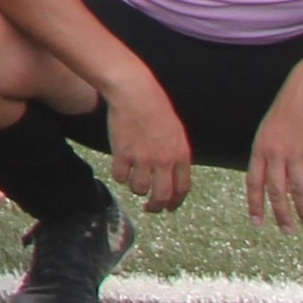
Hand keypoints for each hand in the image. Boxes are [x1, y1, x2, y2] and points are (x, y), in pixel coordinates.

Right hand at [103, 75, 199, 212]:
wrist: (136, 94)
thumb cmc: (156, 108)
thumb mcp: (176, 133)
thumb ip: (176, 155)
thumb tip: (171, 175)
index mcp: (181, 155)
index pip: (182, 188)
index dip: (175, 202)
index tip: (169, 208)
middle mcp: (164, 160)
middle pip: (162, 196)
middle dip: (155, 206)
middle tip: (149, 208)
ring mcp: (143, 158)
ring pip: (139, 189)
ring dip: (136, 187)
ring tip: (133, 178)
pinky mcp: (123, 154)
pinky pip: (120, 177)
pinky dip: (120, 176)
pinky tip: (120, 167)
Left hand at [245, 73, 302, 231]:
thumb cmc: (288, 113)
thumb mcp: (268, 133)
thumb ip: (268, 157)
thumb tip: (271, 183)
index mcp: (260, 149)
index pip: (254, 183)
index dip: (255, 205)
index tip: (257, 223)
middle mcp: (275, 153)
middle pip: (276, 192)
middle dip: (281, 215)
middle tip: (288, 231)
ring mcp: (296, 152)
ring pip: (298, 189)